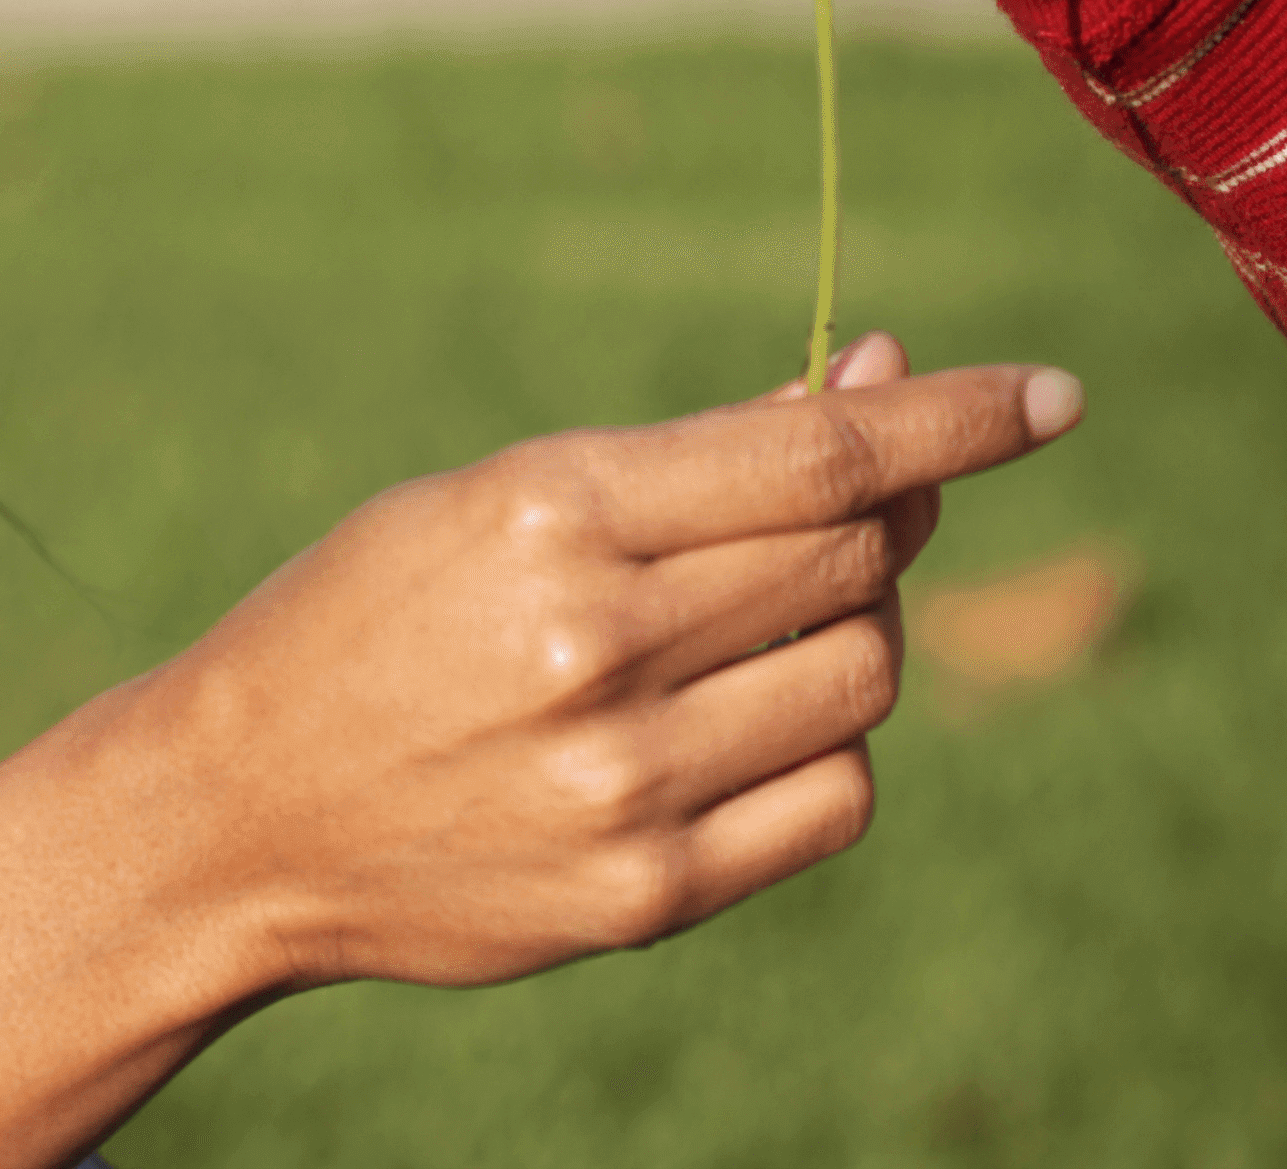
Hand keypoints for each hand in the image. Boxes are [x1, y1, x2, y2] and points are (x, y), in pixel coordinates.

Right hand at [127, 333, 1081, 994]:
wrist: (233, 816)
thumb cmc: (383, 616)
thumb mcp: (510, 492)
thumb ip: (703, 457)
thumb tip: (885, 389)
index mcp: (556, 514)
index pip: (823, 456)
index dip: (959, 419)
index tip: (1053, 396)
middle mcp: (597, 650)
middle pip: (858, 558)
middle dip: (880, 516)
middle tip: (843, 505)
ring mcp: (624, 787)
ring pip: (864, 673)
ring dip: (855, 627)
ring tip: (762, 621)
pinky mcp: (643, 897)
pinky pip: (836, 796)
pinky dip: (829, 742)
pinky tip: (754, 717)